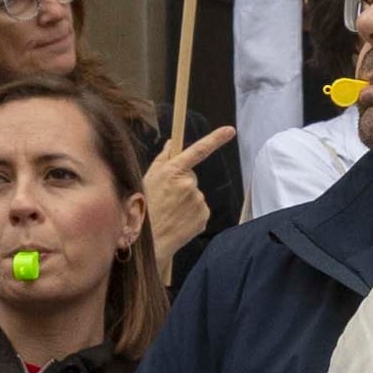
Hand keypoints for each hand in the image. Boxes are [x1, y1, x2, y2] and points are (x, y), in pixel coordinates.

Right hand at [142, 127, 232, 268]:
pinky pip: (200, 209)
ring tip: (170, 211)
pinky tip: (178, 220)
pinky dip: (191, 213)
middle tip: (166, 198)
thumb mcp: (147, 180)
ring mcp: (198, 201)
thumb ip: (163, 159)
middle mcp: (188, 184)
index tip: (230, 130)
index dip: (215, 138)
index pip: (198, 150)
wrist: (147, 241)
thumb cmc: (143, 209)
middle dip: (181, 184)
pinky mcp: (204, 215)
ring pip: (195, 194)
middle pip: (191, 177)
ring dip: (186, 200)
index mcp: (172, 171)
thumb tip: (173, 142)